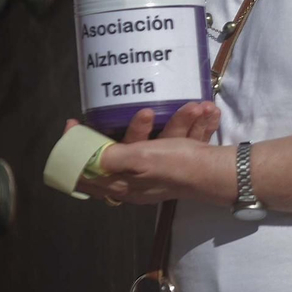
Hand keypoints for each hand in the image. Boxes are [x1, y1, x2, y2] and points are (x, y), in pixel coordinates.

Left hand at [68, 102, 229, 205]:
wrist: (218, 174)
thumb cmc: (175, 166)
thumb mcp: (139, 158)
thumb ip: (111, 156)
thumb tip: (84, 157)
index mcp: (123, 182)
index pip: (90, 172)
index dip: (77, 151)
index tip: (73, 125)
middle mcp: (138, 180)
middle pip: (127, 149)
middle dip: (142, 125)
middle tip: (148, 111)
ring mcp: (160, 171)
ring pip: (161, 139)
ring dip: (179, 121)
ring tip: (196, 109)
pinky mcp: (181, 162)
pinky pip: (182, 140)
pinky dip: (194, 128)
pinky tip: (208, 113)